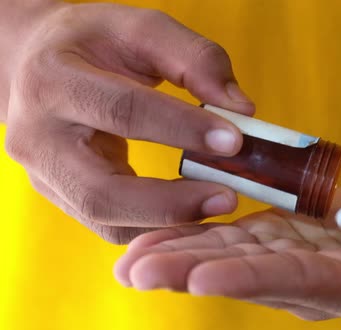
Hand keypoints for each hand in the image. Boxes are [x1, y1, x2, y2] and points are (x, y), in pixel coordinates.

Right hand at [3, 2, 254, 242]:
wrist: (37, 64)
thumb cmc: (94, 43)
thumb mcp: (141, 29)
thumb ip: (196, 59)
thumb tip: (241, 109)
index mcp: (53, 81)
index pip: (123, 112)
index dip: (182, 129)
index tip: (235, 140)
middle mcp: (37, 137)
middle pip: (101, 191)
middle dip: (171, 202)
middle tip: (228, 197)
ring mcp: (45, 174)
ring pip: (105, 220)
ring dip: (167, 224)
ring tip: (217, 207)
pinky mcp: (61, 196)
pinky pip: (110, 226)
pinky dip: (156, 228)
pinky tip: (194, 216)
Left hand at [115, 171, 340, 322]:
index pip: (297, 283)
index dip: (250, 279)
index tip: (200, 276)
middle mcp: (320, 281)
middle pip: (250, 275)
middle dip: (192, 271)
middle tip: (135, 270)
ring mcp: (304, 259)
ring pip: (238, 256)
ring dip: (186, 254)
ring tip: (133, 257)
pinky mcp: (296, 236)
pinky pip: (247, 235)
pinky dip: (207, 233)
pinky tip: (170, 233)